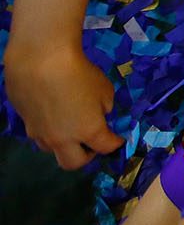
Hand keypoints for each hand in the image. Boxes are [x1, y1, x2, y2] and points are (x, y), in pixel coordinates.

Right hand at [4, 42, 121, 169]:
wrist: (39, 60)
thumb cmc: (79, 72)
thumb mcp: (104, 89)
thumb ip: (104, 106)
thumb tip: (98, 113)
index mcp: (88, 131)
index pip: (105, 147)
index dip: (114, 143)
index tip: (117, 139)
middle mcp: (62, 139)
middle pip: (73, 163)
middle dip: (86, 157)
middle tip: (92, 143)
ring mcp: (40, 133)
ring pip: (52, 150)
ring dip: (64, 145)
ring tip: (70, 128)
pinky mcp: (24, 122)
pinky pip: (39, 134)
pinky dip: (49, 130)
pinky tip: (53, 114)